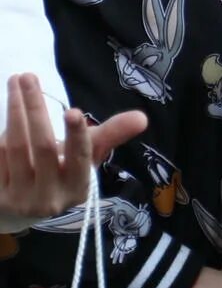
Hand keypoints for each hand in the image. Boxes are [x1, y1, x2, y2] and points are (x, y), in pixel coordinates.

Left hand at [0, 74, 145, 223]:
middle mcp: (49, 197)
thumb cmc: (63, 174)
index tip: (73, 112)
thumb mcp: (89, 158)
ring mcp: (19, 199)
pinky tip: (11, 112)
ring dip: (15, 111)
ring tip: (15, 83)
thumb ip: (111, 135)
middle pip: (42, 147)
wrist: (23, 210)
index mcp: (78, 187)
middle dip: (35, 108)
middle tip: (28, 77)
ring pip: (15, 148)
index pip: (81, 157)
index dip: (77, 135)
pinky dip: (3, 131)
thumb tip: (142, 117)